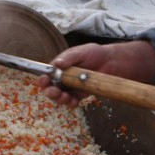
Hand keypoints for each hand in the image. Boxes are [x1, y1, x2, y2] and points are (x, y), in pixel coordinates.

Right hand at [36, 41, 154, 106]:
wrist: (111, 62)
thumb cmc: (95, 53)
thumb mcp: (81, 52)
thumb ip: (69, 57)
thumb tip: (56, 63)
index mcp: (60, 66)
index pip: (47, 74)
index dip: (43, 79)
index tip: (44, 80)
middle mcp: (63, 78)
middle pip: (51, 88)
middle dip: (50, 92)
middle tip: (54, 92)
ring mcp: (71, 87)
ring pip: (60, 97)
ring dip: (60, 99)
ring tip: (65, 97)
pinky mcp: (80, 94)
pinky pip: (72, 101)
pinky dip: (71, 103)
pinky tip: (74, 102)